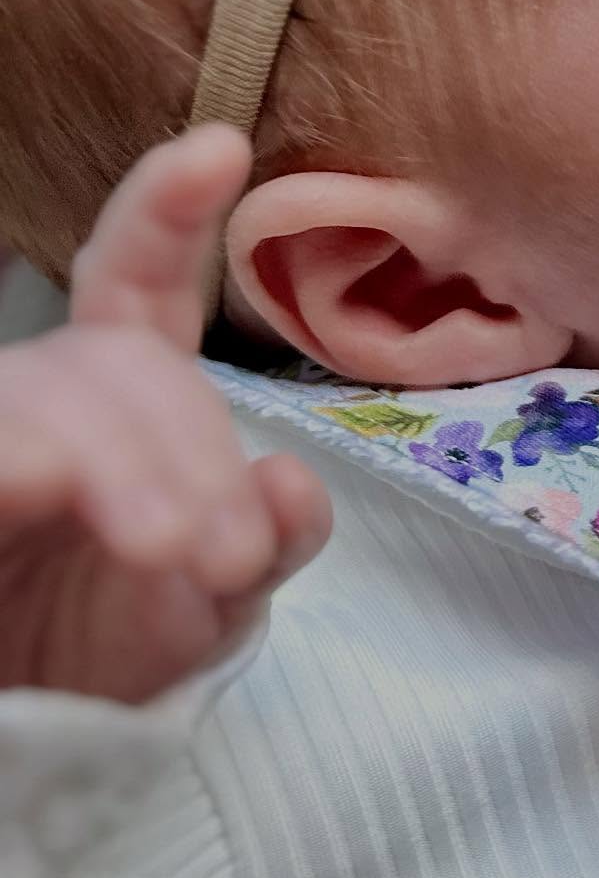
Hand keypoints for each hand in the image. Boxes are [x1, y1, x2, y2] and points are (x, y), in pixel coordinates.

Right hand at [0, 126, 330, 703]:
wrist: (27, 730)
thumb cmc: (108, 647)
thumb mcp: (209, 605)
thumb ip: (264, 542)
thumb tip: (292, 485)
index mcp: (120, 399)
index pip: (141, 288)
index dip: (168, 214)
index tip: (218, 148)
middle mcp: (44, 399)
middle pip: (112, 360)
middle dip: (182, 443)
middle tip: (224, 551)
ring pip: (42, 398)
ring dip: (117, 465)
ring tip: (175, 553)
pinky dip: (17, 464)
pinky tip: (41, 487)